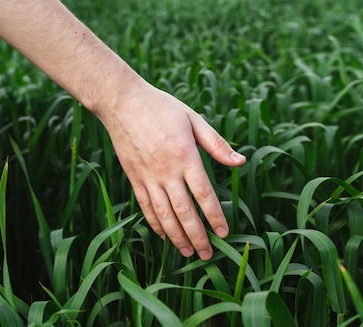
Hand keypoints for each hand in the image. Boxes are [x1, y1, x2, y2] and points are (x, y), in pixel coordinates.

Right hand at [98, 82, 245, 259]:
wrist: (122, 102)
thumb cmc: (162, 108)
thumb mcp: (194, 120)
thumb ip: (217, 144)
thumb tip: (240, 161)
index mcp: (185, 156)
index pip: (203, 193)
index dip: (214, 215)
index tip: (223, 232)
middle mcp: (166, 170)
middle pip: (184, 211)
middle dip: (197, 235)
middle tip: (207, 254)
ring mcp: (147, 176)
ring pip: (163, 214)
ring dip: (177, 236)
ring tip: (188, 252)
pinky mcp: (134, 178)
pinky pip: (145, 206)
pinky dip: (155, 224)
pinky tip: (164, 236)